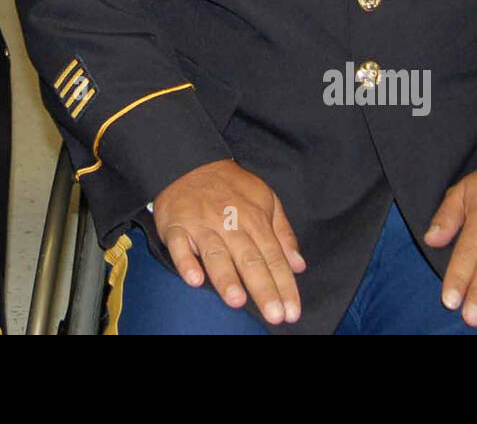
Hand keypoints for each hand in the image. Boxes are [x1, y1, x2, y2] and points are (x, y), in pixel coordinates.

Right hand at [152, 159, 303, 324]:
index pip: (273, 256)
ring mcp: (202, 225)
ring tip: (237, 301)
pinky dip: (186, 262)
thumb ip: (283, 233)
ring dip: (226, 277)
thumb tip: (299, 265)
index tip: (292, 312)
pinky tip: (194, 279)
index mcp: (255, 219)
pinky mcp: (176, 226)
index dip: (284, 285)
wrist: (190, 161)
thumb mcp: (265, 199)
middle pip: (249, 259)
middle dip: (263, 288)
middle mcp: (230, 223)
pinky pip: (180, 246)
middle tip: (274, 315)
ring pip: (215, 253)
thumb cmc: (231, 187)